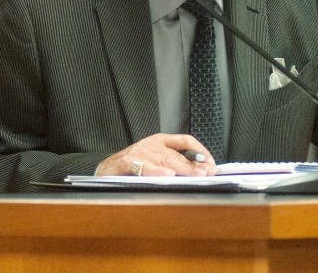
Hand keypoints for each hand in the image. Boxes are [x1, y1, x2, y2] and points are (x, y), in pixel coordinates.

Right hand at [96, 133, 217, 176]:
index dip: (200, 151)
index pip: (185, 140)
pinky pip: (144, 167)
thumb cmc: (134, 167)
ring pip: (165, 161)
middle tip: (208, 174)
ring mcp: (139, 152)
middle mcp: (151, 144)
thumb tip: (201, 172)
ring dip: (182, 169)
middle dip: (194, 165)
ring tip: (196, 175)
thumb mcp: (156, 161)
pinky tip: (167, 176)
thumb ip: (175, 164)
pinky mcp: (128, 162)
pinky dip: (156, 172)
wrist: (106, 169)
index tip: (211, 163)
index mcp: (160, 141)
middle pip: (177, 154)